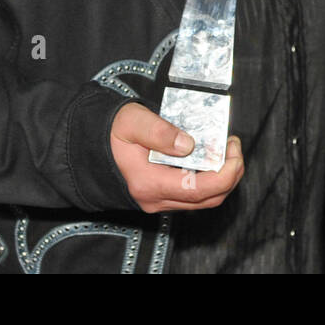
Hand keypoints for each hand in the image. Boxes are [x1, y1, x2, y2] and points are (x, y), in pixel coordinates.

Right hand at [109, 102, 244, 213]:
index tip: (234, 149)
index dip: (226, 173)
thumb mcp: (132, 121)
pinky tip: (209, 156)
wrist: (89, 149)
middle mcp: (155, 200)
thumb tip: (189, 144)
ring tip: (225, 148)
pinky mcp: (160, 198)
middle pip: (208, 199)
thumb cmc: (111, 132)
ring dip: (222, 177)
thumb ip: (159, 131)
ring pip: (203, 201)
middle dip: (230, 174)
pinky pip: (193, 196)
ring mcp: (158, 202)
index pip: (199, 190)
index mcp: (149, 183)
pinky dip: (209, 179)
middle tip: (233, 145)